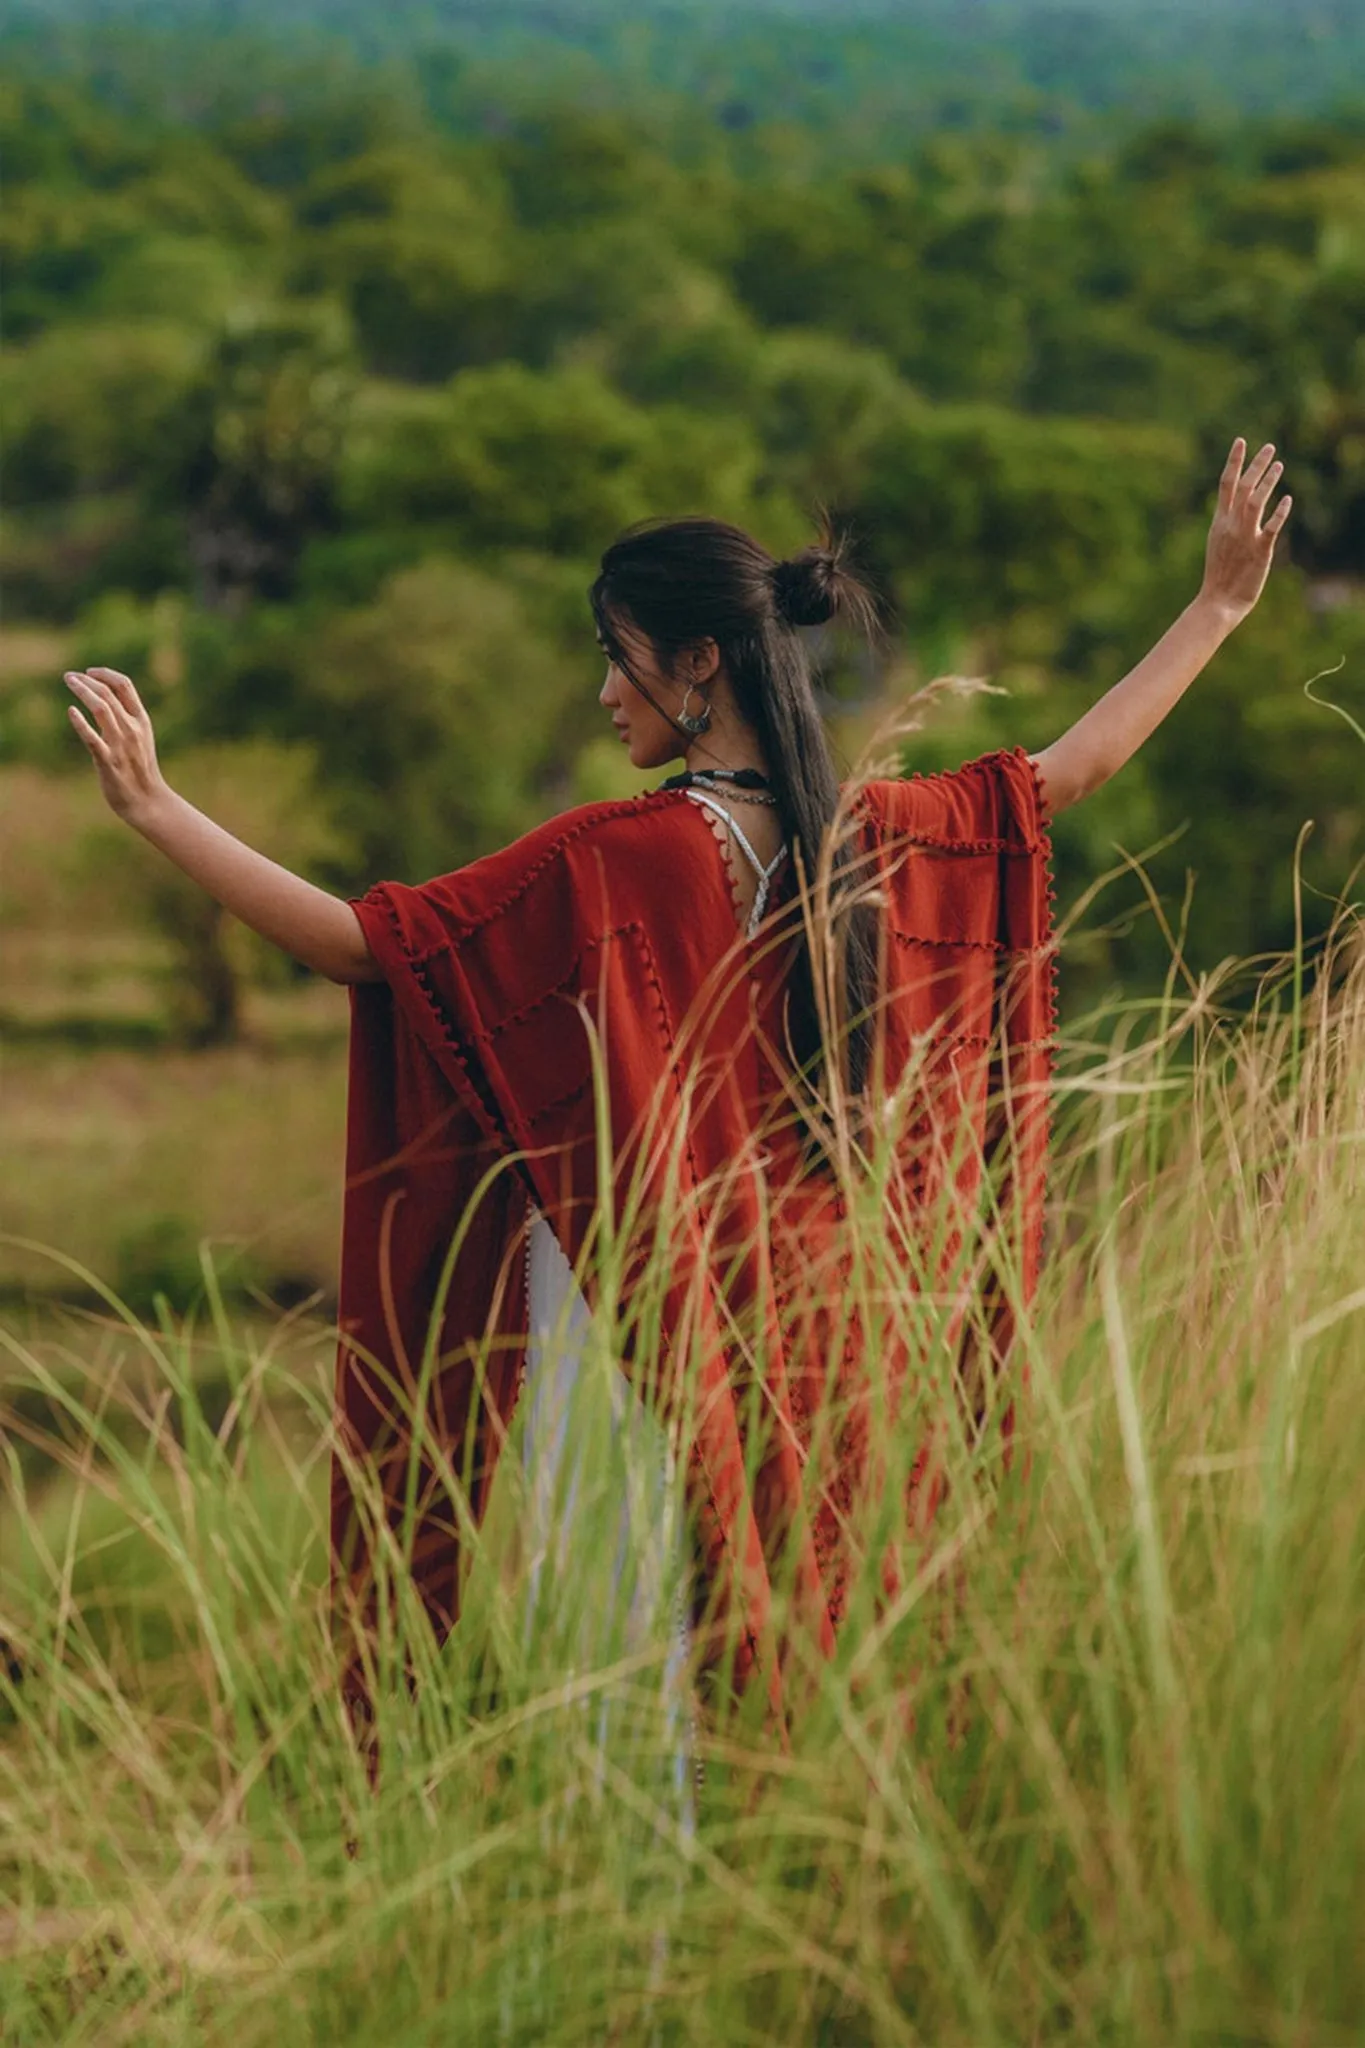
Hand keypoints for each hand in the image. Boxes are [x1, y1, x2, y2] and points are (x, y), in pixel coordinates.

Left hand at [64, 667, 169, 826]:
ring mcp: (120, 744)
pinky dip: (80, 723)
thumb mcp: (141, 738)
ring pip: (100, 708)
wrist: (148, 801)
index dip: (105, 674)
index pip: (124, 685)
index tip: (89, 672)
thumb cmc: (141, 769)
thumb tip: (106, 699)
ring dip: (82, 692)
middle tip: (69, 676)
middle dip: (86, 680)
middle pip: (107, 693)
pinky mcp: (108, 761)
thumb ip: (127, 718)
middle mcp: (132, 728)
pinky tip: (70, 712)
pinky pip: (92, 738)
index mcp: (142, 720)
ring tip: (69, 683)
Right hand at [1199, 438, 1291, 623]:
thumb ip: (1228, 524)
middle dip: (1256, 464)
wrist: (1217, 601)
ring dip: (1268, 481)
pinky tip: (1288, 499)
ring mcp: (1244, 537)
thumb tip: (1237, 509)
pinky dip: (1280, 512)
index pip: (1225, 484)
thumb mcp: (1219, 543)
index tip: (1240, 441)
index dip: (1233, 461)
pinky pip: (1271, 527)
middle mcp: (1231, 525)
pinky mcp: (1260, 550)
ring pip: (1256, 501)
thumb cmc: (1219, 576)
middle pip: (1243, 487)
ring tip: (1280, 465)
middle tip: (1270, 447)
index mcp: (1219, 522)